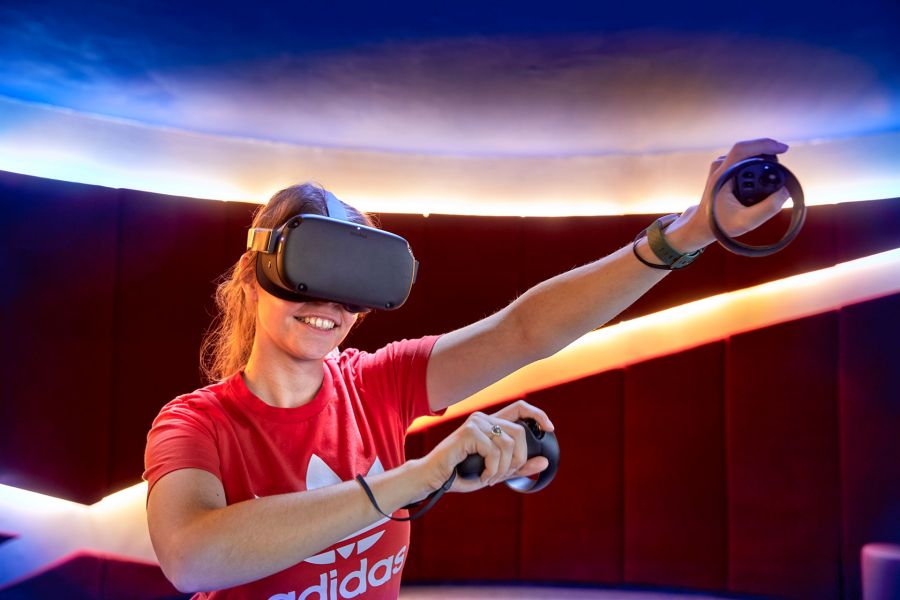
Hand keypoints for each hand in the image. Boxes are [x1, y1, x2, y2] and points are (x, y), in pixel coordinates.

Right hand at [419, 400, 552, 493]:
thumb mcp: (496, 471)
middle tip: (502, 475)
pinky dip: (491, 470)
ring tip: (490, 477)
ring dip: (502, 469)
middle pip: (520, 432)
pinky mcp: (469, 432)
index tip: (550, 428)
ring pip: (509, 445)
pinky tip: (482, 476)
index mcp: (491, 423)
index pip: (520, 407)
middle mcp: (484, 418)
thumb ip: (518, 467)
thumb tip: (544, 462)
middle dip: (518, 459)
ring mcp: (476, 423)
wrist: (434, 478)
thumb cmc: (461, 473)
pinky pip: (494, 452)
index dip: (538, 414)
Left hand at [665, 138, 792, 252]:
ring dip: (761, 154)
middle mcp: (719, 167)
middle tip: (783, 158)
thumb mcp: (746, 221)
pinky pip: (741, 158)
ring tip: (776, 163)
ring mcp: (719, 167)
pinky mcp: (722, 170)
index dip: (764, 144)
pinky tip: (765, 166)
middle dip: (767, 150)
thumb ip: (768, 208)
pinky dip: (755, 160)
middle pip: (746, 148)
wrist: (701, 225)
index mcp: (721, 176)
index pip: (742, 150)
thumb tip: (786, 191)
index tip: (783, 148)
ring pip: (744, 152)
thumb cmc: (720, 224)